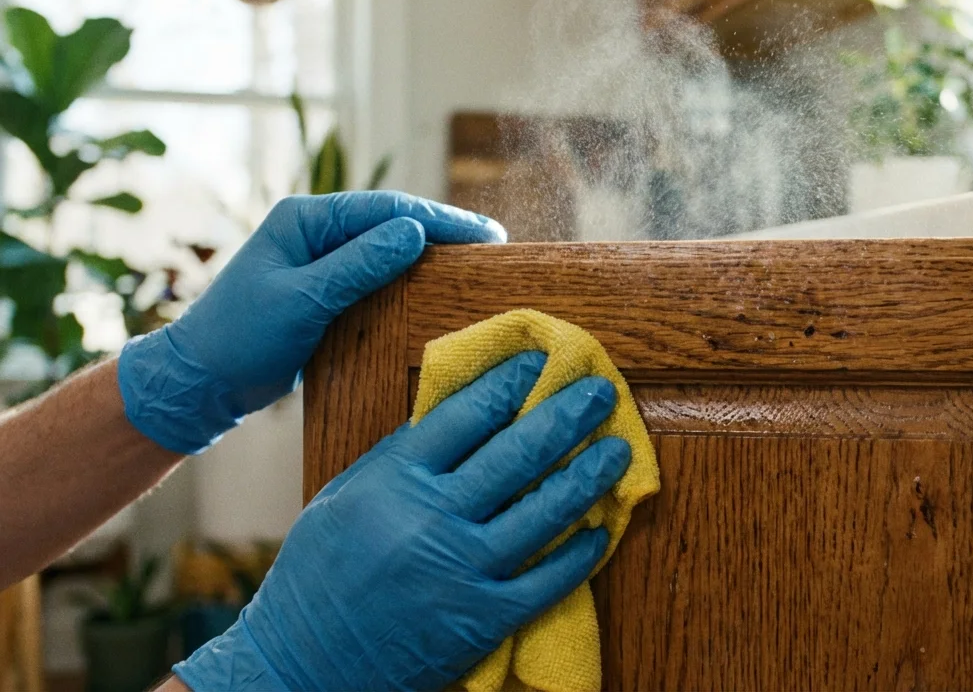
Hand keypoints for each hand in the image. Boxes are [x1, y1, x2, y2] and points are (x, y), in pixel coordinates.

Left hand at [118, 191, 505, 453]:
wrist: (198, 382)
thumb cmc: (239, 339)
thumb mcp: (302, 300)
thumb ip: (358, 265)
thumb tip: (414, 233)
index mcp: (304, 218)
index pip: (386, 209)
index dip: (441, 220)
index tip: (487, 235)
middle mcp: (314, 231)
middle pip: (391, 222)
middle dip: (443, 231)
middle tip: (494, 245)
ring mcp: (319, 260)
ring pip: (387, 248)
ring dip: (429, 253)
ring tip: (476, 263)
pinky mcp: (323, 290)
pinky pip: (376, 275)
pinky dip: (408, 278)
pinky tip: (436, 287)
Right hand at [173, 351, 631, 690]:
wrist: (302, 662)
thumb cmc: (320, 573)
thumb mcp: (344, 496)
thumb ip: (401, 456)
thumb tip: (461, 412)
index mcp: (394, 480)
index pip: (467, 414)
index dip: (510, 383)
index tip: (540, 363)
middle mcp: (431, 518)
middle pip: (517, 454)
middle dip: (566, 415)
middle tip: (600, 391)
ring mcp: (461, 570)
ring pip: (544, 512)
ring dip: (588, 476)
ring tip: (617, 450)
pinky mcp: (483, 619)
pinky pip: (547, 579)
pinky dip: (580, 553)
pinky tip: (602, 530)